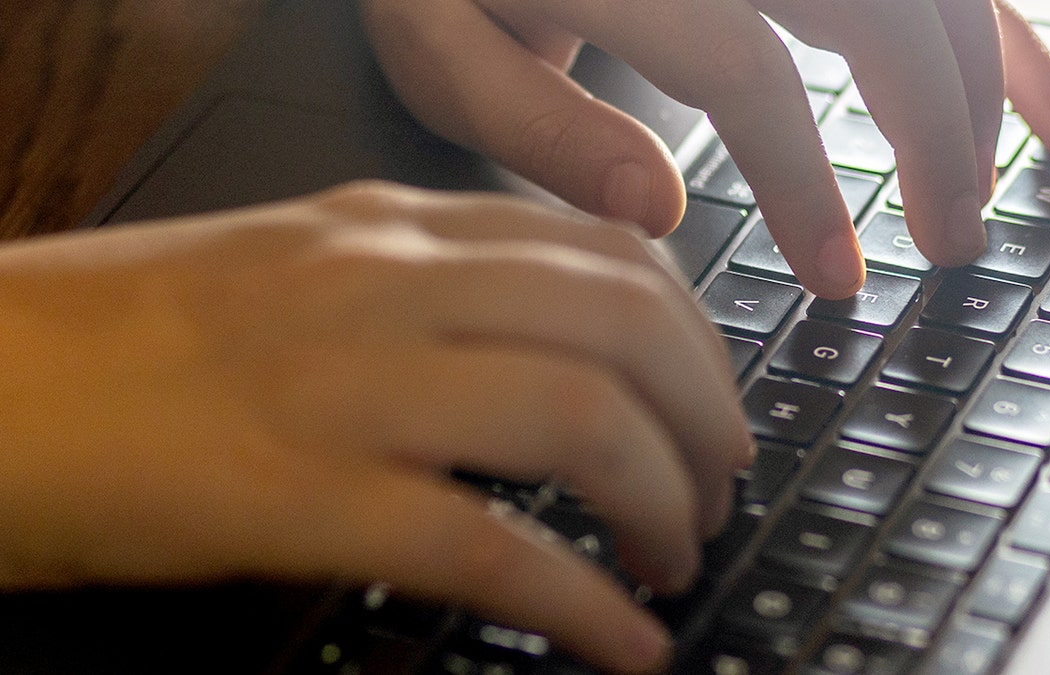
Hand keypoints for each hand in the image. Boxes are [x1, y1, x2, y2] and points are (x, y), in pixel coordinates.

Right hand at [0, 182, 750, 672]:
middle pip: (623, 327)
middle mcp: (388, 286)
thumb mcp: (307, 268)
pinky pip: (491, 548)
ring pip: (581, 421)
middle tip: (720, 483)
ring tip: (678, 556)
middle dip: (706, 415)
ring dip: (664, 500)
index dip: (695, 334)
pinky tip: (624, 642)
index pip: (606, 253)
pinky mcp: (305, 496)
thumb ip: (431, 283)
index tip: (714, 397)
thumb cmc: (138, 338)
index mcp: (392, 229)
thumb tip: (554, 338)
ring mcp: (349, 385)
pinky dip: (583, 605)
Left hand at [359, 0, 1049, 298]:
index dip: (804, 179)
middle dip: (937, 132)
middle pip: (875, 9)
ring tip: (1005, 176)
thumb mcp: (441, 51)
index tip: (839, 273)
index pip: (747, 73)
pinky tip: (1031, 87)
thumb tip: (658, 210)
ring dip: (984, 74)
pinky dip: (989, 24)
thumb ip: (542, 128)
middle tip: (949, 240)